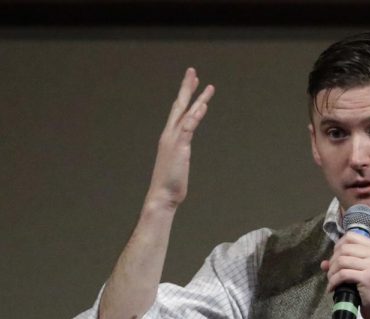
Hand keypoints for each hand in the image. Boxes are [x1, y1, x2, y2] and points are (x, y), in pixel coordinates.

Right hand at [146, 68, 214, 209]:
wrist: (162, 195)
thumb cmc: (170, 183)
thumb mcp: (177, 163)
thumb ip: (180, 153)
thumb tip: (183, 152)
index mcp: (169, 137)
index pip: (177, 111)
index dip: (184, 96)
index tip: (192, 83)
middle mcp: (170, 134)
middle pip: (179, 105)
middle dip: (186, 88)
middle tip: (192, 71)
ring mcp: (174, 140)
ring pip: (186, 113)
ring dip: (197, 98)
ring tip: (207, 85)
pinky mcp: (179, 148)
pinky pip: (188, 128)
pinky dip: (195, 116)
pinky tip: (203, 106)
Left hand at [321, 232, 369, 318]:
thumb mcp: (363, 272)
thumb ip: (346, 264)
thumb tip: (324, 263)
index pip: (351, 236)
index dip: (338, 247)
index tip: (335, 260)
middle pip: (344, 248)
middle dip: (333, 261)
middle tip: (331, 274)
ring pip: (341, 260)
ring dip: (331, 272)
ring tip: (331, 282)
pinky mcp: (368, 277)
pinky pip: (342, 274)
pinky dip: (333, 281)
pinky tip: (332, 289)